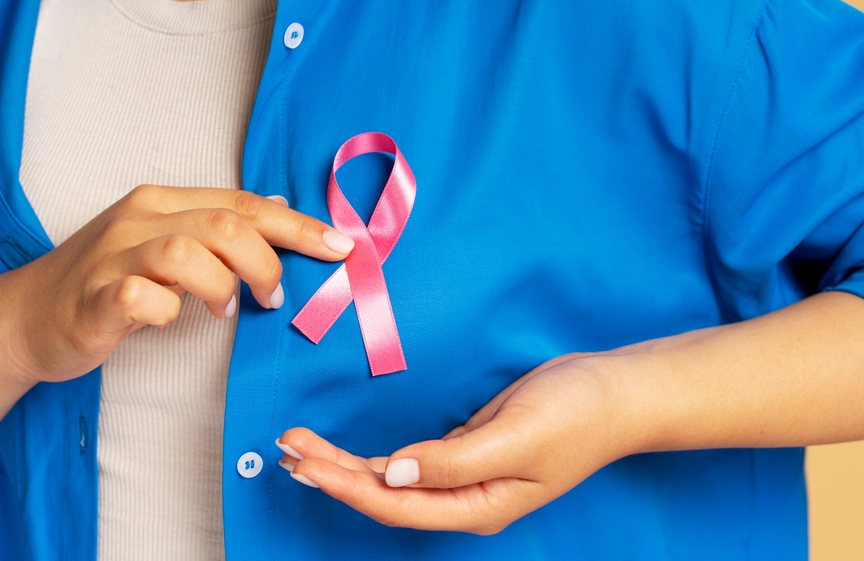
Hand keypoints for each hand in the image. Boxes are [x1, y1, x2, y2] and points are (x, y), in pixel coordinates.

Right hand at [0, 186, 353, 383]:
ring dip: (223, 284)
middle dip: (267, 262)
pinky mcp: (93, 299)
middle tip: (274, 297)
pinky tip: (172, 319)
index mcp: (162, 202)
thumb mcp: (163, 243)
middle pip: (224, 224)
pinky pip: (140, 297)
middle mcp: (139, 220)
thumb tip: (281, 213)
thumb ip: (215, 231)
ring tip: (226, 309)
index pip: (243, 203)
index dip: (297, 225)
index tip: (340, 247)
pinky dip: (168, 310)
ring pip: (187, 251)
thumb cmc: (107, 282)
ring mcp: (112, 257)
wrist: (25, 316)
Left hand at [276, 352, 631, 534]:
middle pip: (384, 494)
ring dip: (344, 464)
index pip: (398, 505)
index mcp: (476, 506)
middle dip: (333, 474)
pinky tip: (344, 451)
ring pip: (390, 478)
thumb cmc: (576, 416)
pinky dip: (371, 455)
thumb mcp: (517, 438)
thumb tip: (393, 473)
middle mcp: (462, 499)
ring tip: (300, 447)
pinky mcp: (461, 452)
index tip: (308, 465)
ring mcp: (461, 477)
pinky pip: (405, 461)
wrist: (613, 393)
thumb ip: (454, 461)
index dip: (348, 488)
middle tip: (287, 449)